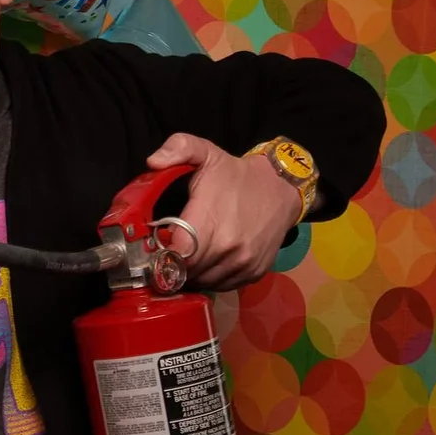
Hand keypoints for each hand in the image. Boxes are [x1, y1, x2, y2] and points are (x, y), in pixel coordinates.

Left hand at [146, 133, 302, 290]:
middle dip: (172, 265)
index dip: (160, 256)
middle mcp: (229, 247)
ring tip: (187, 257)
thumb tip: (153, 161)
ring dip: (191, 274)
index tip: (154, 248)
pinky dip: (212, 277)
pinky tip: (207, 261)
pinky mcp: (254, 272)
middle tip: (166, 253)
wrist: (282, 188)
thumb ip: (178, 148)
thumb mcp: (207, 152)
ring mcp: (244, 263)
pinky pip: (223, 285)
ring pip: (204, 282)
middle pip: (187, 272)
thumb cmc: (237, 175)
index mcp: (211, 220)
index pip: (176, 255)